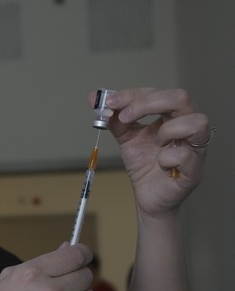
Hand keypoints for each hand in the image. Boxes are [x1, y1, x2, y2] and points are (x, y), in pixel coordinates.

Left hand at [96, 88, 209, 216]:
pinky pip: (187, 155)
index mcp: (171, 116)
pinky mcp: (195, 170)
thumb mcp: (126, 138)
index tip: (110, 102)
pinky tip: (160, 165)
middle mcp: (187, 127)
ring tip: (155, 142)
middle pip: (180, 98)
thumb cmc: (143, 166)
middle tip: (124, 117)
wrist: (147, 197)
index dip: (133, 95)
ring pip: (196, 122)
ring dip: (167, 130)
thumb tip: (93, 97)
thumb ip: (114, 119)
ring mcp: (195, 148)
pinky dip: (168, 158)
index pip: (157, 93)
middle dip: (147, 104)